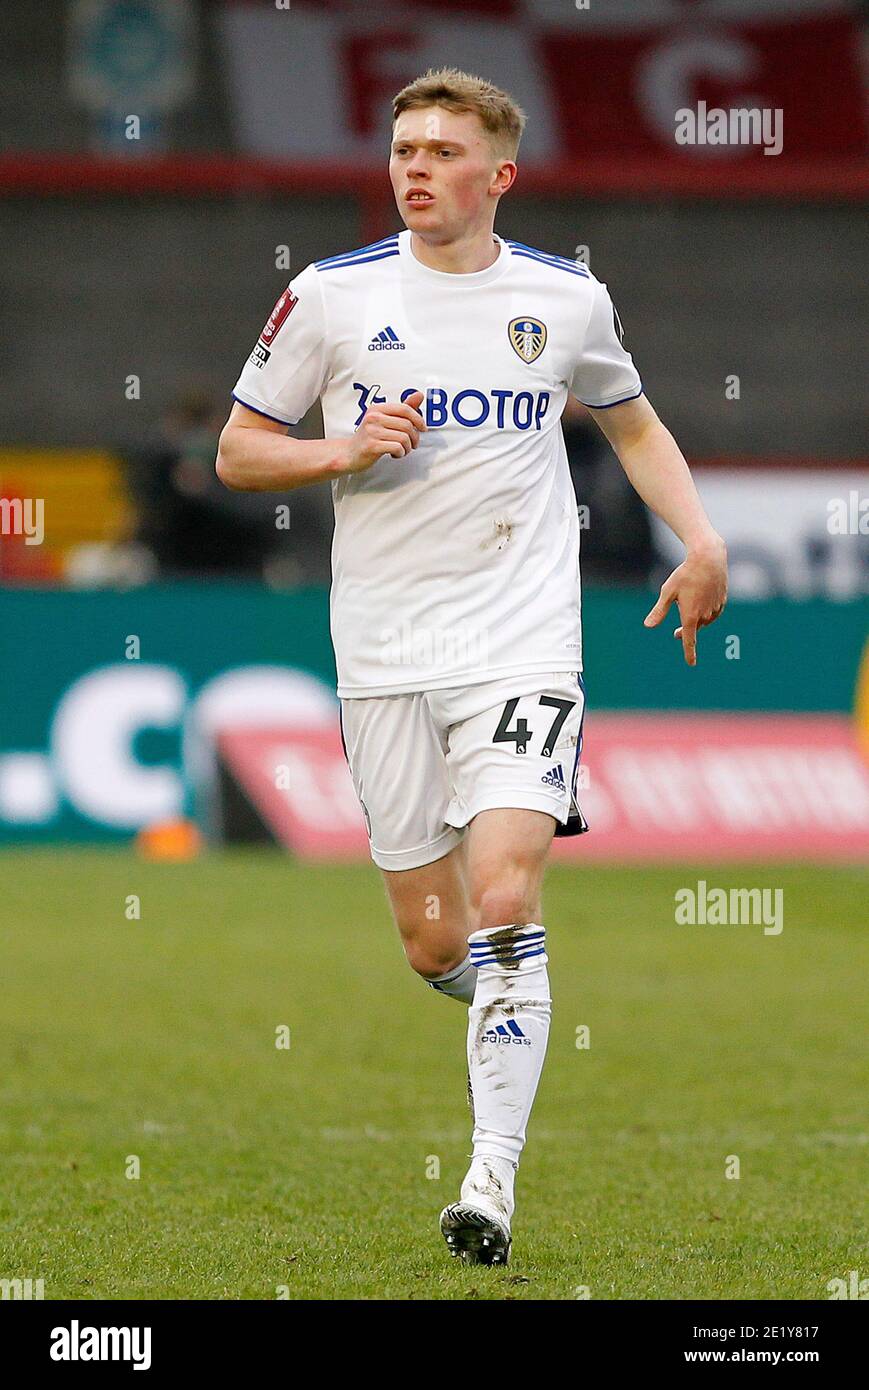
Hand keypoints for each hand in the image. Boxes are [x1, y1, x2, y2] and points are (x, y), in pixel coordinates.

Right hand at [337, 389, 426, 474]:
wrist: (349, 454)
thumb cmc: (370, 437)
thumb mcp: (385, 420)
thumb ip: (402, 409)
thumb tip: (420, 395)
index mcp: (377, 408)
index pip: (405, 409)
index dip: (418, 419)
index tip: (423, 429)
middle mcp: (373, 417)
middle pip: (407, 425)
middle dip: (415, 437)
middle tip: (413, 445)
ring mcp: (372, 431)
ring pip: (404, 438)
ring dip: (408, 447)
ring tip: (402, 450)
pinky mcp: (371, 446)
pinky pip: (397, 447)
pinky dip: (400, 453)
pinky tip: (395, 454)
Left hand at [644, 535, 727, 665]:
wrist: (709, 559)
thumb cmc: (685, 574)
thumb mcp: (668, 592)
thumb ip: (659, 611)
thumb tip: (648, 626)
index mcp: (690, 616)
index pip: (689, 640)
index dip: (689, 653)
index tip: (691, 664)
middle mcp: (705, 615)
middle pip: (694, 629)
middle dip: (686, 631)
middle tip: (676, 634)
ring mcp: (715, 609)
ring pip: (704, 620)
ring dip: (696, 617)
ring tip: (689, 600)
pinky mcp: (722, 602)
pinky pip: (713, 613)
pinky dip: (706, 611)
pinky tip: (701, 599)